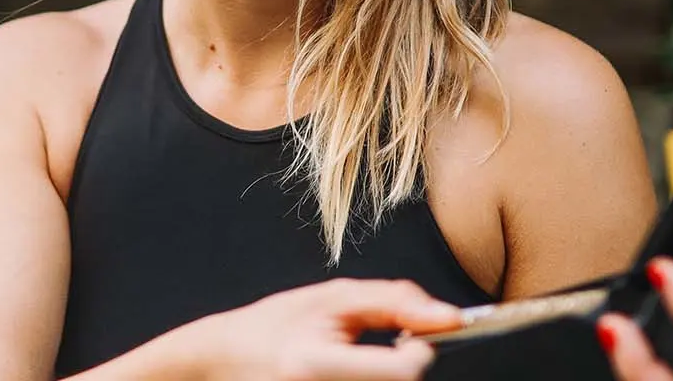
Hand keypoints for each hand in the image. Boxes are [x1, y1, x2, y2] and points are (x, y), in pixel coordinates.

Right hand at [156, 278, 462, 380]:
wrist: (222, 362)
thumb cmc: (274, 326)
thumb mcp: (330, 299)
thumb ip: (395, 303)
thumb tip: (451, 318)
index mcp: (316, 366)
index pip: (404, 371)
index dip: (421, 352)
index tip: (411, 338)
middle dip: (404, 366)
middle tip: (386, 349)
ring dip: (388, 377)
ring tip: (358, 363)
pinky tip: (350, 374)